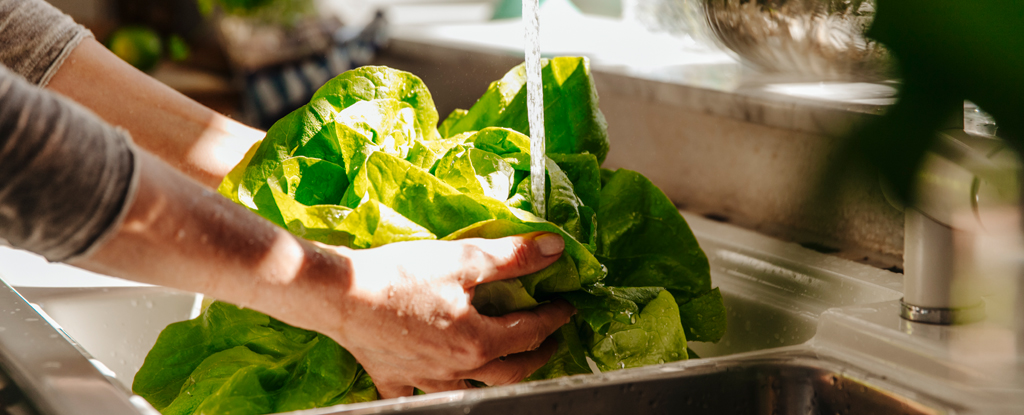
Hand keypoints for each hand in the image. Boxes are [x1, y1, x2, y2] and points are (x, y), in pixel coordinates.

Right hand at [324, 233, 574, 397]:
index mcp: (478, 341)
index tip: (567, 305)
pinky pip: (413, 395)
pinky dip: (425, 393)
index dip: (554, 317)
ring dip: (494, 377)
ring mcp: (424, 379)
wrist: (340, 293)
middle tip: (551, 340)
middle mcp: (456, 369)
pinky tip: (430, 386)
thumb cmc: (401, 274)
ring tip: (505, 363)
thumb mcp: (464, 258)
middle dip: (537, 355)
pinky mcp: (393, 377)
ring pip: (470, 388)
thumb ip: (513, 258)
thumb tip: (555, 249)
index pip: (530, 332)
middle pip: (510, 370)